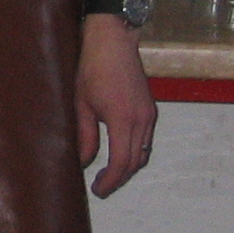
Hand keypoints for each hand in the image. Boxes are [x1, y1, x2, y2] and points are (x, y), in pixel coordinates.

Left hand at [76, 15, 156, 196]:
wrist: (114, 42)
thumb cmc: (93, 69)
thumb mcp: (82, 104)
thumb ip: (85, 135)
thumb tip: (84, 161)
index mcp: (123, 120)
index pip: (121, 162)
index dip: (111, 180)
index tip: (98, 190)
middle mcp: (142, 120)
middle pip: (135, 161)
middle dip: (119, 177)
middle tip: (102, 186)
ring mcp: (149, 114)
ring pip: (143, 152)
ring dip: (128, 165)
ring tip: (109, 172)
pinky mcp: (150, 109)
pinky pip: (146, 139)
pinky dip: (135, 151)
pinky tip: (119, 151)